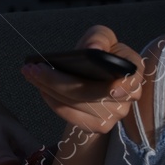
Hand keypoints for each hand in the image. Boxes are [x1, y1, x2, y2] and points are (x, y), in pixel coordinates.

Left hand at [19, 25, 144, 134]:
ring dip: (47, 88)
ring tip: (30, 73)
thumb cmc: (100, 53)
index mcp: (133, 72)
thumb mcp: (101, 38)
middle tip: (33, 68)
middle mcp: (128, 97)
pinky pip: (70, 115)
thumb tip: (93, 48)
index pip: (133, 81)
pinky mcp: (98, 126)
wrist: (96, 76)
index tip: (113, 88)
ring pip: (75, 103)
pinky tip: (41, 88)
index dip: (125, 86)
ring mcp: (114, 115)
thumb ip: (99, 37)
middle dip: (56, 79)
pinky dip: (52, 101)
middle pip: (89, 92)